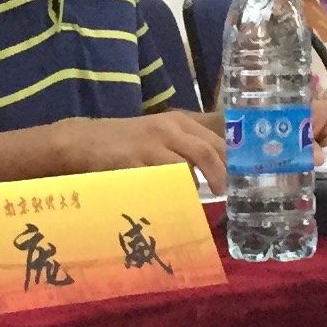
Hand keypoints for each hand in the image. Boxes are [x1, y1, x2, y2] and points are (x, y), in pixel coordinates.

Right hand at [82, 109, 229, 191]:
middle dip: (220, 176)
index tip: (242, 178)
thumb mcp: (161, 133)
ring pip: (185, 168)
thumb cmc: (129, 141)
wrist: (84, 141)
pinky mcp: (132, 163)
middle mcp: (168, 130)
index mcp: (178, 121)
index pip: (216, 139)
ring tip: (199, 203)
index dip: (232, 160)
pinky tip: (172, 205)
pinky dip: (170, 194)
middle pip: (206, 152)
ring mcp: (150, 145)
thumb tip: (222, 165)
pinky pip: (159, 181)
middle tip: (224, 195)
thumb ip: (188, 145)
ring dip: (196, 188)